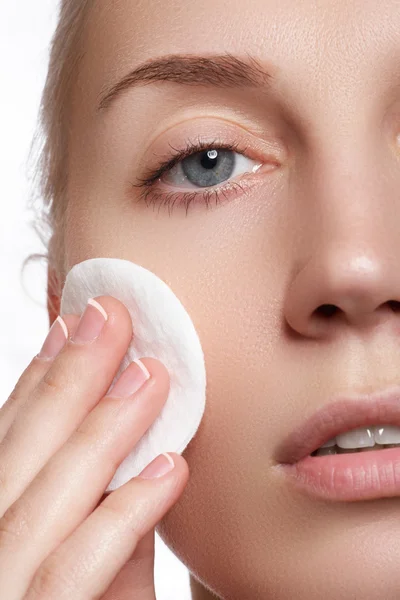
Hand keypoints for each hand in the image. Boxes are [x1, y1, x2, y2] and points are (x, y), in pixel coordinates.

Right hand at [0, 296, 188, 598]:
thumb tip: (143, 453)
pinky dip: (121, 517)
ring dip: (102, 432)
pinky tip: (165, 472)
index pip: (7, 438)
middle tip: (111, 320)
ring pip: (45, 501)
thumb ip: (106, 521)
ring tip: (149, 376)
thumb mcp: (86, 575)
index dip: (39, 376)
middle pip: (20, 452)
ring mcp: (3, 589)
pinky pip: (76, 574)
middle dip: (67, 380)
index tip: (72, 323)